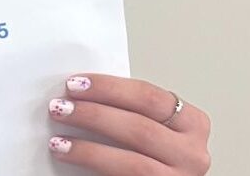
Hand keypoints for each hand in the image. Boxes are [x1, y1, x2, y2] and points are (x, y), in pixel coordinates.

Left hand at [45, 73, 210, 173]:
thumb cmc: (150, 154)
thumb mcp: (150, 127)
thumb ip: (127, 111)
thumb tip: (80, 95)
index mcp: (192, 123)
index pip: (149, 96)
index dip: (110, 88)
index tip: (76, 84)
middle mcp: (192, 153)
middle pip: (140, 127)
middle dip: (95, 115)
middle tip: (61, 107)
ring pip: (133, 161)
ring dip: (89, 148)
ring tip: (58, 140)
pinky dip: (93, 166)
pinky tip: (70, 158)